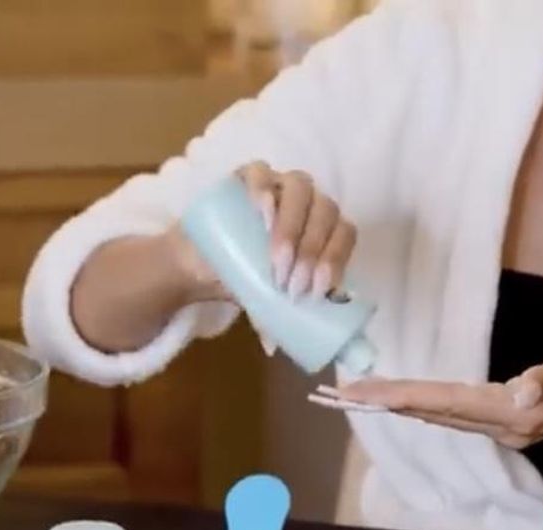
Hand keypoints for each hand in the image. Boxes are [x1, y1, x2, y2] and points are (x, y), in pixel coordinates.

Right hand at [168, 161, 357, 302]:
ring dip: (293, 226)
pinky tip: (262, 214)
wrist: (197, 264)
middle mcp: (308, 202)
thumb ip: (275, 316)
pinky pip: (260, 171)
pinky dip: (265, 189)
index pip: (345, 234)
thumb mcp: (264, 299)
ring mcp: (279, 183)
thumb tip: (278, 345)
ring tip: (276, 259)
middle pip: (326, 211)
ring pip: (300, 189)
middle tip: (291, 283)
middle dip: (311, 249)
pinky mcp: (247, 175)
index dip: (336, 258)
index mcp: (324, 229)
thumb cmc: (243, 278)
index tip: (317, 289)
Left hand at [337, 334, 542, 448]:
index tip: (363, 390)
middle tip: (338, 393)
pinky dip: (419, 405)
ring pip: (436, 416)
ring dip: (396, 405)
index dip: (402, 394)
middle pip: (431, 413)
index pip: (445, 402)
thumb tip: (517, 391)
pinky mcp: (502, 420)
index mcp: (513, 411)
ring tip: (358, 396)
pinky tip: (402, 400)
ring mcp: (500, 427)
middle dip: (384, 402)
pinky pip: (448, 414)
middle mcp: (500, 425)